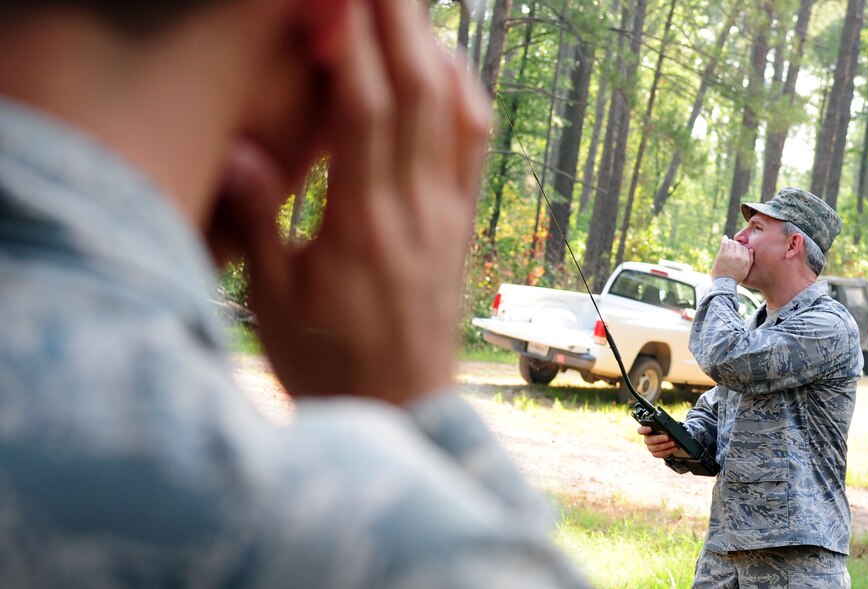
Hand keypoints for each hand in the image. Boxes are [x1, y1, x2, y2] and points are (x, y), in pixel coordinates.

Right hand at [215, 0, 489, 404]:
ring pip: (455, 112)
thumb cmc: (331, 363)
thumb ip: (260, 224)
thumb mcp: (277, 303)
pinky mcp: (460, 227)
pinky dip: (462, 95)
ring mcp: (446, 216)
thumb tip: (242, 152)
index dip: (357, 41)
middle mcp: (415, 211)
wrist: (402, 412)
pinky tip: (445, 69)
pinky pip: (472, 148)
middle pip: (419, 92)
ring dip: (435, 47)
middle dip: (400, 20)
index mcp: (362, 227)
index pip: (365, 110)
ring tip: (410, 9)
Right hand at [637, 426, 679, 458]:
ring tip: (673, 443)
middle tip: (667, 437)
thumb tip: (669, 429)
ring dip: (666, 445)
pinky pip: (661, 453)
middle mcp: (647, 439)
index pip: (640, 430)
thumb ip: (663, 428)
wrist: (667, 441)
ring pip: (656, 447)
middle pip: (649, 440)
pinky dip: (669, 450)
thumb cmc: (664, 432)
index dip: (644, 430)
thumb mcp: (663, 428)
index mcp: (646, 431)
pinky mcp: (655, 453)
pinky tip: (674, 448)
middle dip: (659, 439)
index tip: (650, 428)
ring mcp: (650, 447)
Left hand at [710, 235, 752, 282]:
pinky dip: (724, 239)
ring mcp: (731, 255)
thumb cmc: (734, 278)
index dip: (740, 248)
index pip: (745, 248)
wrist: (724, 284)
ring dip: (730, 242)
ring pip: (732, 243)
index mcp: (746, 260)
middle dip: (735, 245)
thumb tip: (751, 250)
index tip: (736, 249)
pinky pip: (725, 243)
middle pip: (738, 245)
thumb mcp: (745, 270)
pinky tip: (724, 238)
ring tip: (727, 243)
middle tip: (731, 245)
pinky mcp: (723, 254)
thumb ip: (750, 260)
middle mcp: (740, 256)